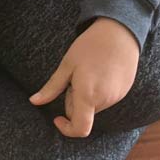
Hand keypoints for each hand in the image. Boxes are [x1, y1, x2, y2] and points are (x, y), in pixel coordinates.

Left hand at [29, 18, 140, 137]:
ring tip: (90, 72)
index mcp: (88, 96)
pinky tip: (101, 71)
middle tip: (75, 78)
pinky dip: (100, 91)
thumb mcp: (67, 65)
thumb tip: (34, 102)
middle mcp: (105, 100)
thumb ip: (51, 88)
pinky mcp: (125, 90)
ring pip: (95, 105)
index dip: (66, 128)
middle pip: (84, 113)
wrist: (119, 31)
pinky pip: (107, 98)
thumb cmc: (90, 46)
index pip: (80, 128)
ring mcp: (117, 96)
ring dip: (88, 96)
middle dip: (75, 102)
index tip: (57, 118)